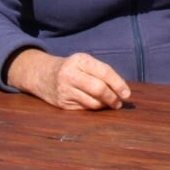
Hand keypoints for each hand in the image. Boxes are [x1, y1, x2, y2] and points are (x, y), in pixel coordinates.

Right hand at [6, 49, 131, 110]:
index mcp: (80, 60)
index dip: (118, 84)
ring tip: (109, 103)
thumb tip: (123, 92)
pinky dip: (93, 108)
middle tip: (119, 103)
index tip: (127, 94)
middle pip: (99, 89)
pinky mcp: (62, 104)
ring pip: (93, 102)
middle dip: (112, 98)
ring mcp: (65, 90)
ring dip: (104, 105)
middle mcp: (70, 74)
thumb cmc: (72, 68)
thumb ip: (101, 72)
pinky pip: (84, 109)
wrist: (42, 75)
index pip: (104, 72)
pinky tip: (95, 104)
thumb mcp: (84, 62)